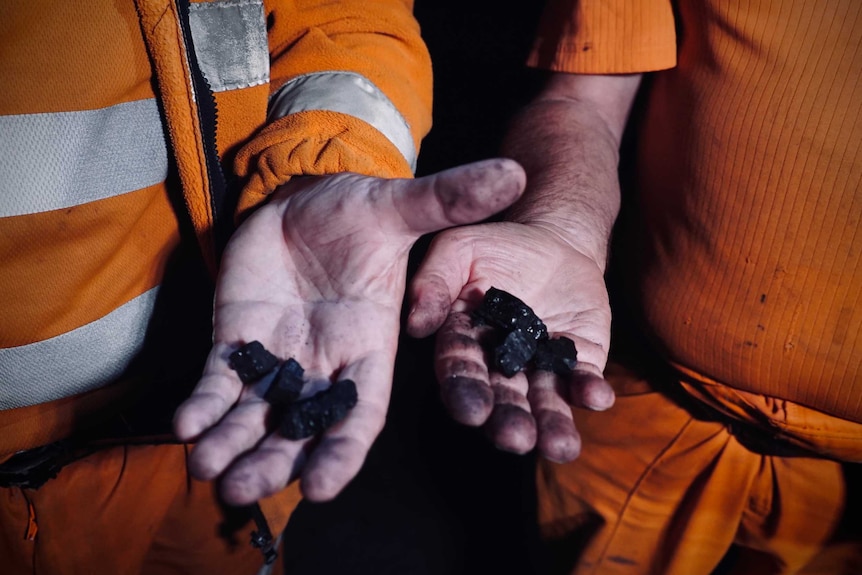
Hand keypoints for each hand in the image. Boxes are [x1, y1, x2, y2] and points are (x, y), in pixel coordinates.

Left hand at [173, 159, 525, 503]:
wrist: (305, 199)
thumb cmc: (358, 210)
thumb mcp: (399, 206)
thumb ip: (448, 199)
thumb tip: (511, 171)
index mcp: (367, 345)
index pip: (358, 412)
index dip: (341, 452)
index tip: (320, 488)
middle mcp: (323, 363)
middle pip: (300, 428)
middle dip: (273, 461)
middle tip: (242, 490)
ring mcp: (277, 355)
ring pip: (255, 415)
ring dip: (230, 445)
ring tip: (207, 468)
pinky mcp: (236, 340)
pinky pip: (218, 381)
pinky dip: (201, 405)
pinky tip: (183, 424)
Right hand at [407, 220, 614, 461]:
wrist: (554, 238)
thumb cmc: (496, 244)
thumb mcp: (458, 250)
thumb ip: (434, 281)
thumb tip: (416, 324)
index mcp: (465, 342)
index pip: (461, 370)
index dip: (465, 390)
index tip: (471, 412)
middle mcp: (501, 364)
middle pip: (503, 397)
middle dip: (509, 420)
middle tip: (515, 438)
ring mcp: (542, 366)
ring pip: (545, 401)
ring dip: (552, 425)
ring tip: (560, 446)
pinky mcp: (580, 359)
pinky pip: (585, 379)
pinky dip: (591, 391)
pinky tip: (597, 397)